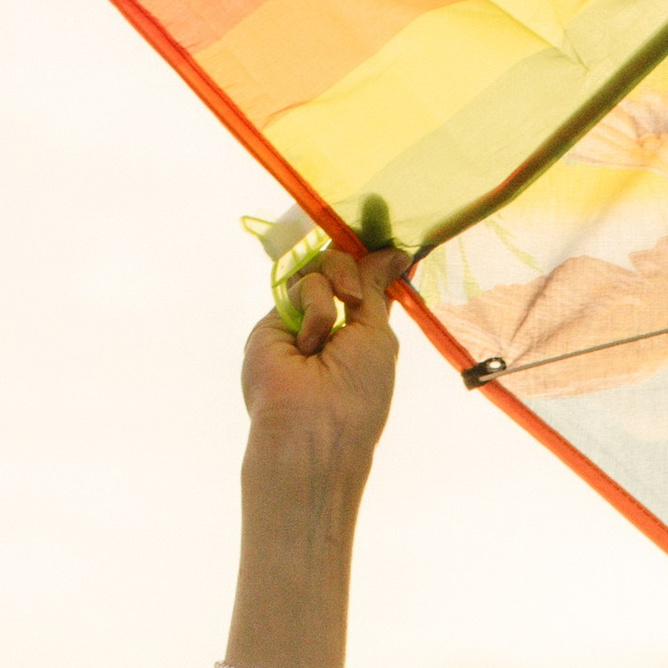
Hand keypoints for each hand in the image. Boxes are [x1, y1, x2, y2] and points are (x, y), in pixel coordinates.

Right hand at [238, 241, 409, 503]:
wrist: (313, 428)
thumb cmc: (358, 393)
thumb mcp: (377, 333)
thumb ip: (376, 288)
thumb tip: (395, 252)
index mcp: (361, 332)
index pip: (365, 281)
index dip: (373, 260)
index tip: (390, 239)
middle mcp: (330, 324)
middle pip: (338, 264)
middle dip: (350, 270)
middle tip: (352, 298)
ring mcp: (299, 320)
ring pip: (317, 268)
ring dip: (331, 292)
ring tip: (328, 339)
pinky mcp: (272, 319)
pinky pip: (296, 282)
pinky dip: (313, 307)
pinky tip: (308, 344)